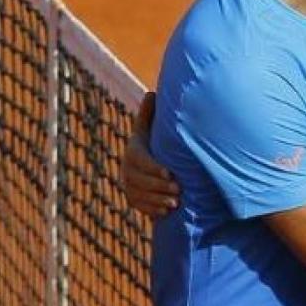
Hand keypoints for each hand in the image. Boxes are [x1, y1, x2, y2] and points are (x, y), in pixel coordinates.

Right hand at [121, 92, 179, 217]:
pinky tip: (166, 212)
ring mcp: (128, 184)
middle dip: (159, 187)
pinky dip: (152, 210)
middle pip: (138, 181)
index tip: (170, 173)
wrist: (148, 158)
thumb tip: (152, 93)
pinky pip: (139, 206)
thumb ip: (151, 113)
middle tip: (179, 190)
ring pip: (138, 196)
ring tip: (176, 203)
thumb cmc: (156, 138)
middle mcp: (127, 169)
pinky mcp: (132, 197)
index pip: (140, 161)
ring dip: (157, 200)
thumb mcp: (152, 126)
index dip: (154, 168)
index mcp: (134, 150)